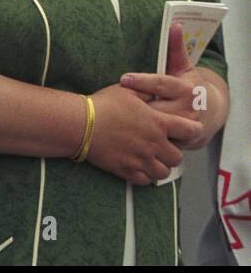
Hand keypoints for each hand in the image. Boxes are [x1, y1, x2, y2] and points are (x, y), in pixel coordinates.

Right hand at [84, 81, 199, 185]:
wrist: (79, 123)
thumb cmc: (102, 104)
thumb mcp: (128, 91)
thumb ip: (148, 92)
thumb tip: (159, 92)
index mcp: (158, 123)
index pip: (190, 130)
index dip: (194, 130)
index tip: (190, 130)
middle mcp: (153, 144)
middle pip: (178, 157)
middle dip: (172, 153)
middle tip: (162, 147)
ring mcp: (140, 159)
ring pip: (163, 172)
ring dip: (159, 166)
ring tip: (150, 160)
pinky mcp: (126, 170)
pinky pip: (144, 181)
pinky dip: (144, 176)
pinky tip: (137, 167)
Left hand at [119, 23, 226, 150]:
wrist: (208, 113)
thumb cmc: (187, 86)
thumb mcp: (183, 67)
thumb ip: (175, 48)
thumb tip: (174, 24)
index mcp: (185, 88)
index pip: (161, 83)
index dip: (142, 81)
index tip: (124, 79)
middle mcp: (186, 109)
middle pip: (154, 108)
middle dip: (135, 106)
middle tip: (112, 102)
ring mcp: (184, 128)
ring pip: (156, 128)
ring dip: (136, 125)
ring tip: (115, 119)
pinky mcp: (180, 142)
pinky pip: (158, 141)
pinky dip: (142, 138)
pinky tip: (122, 134)